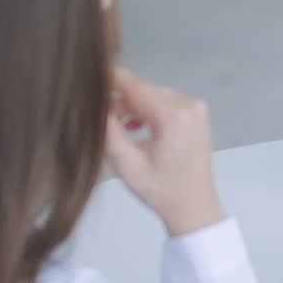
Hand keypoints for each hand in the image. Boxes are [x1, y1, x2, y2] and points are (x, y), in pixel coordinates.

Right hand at [105, 67, 225, 236]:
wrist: (194, 207)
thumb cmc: (161, 191)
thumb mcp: (126, 163)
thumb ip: (107, 130)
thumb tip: (92, 104)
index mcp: (174, 115)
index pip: (134, 85)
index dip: (108, 78)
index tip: (86, 74)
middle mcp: (189, 104)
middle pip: (143, 89)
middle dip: (118, 99)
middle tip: (98, 117)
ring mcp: (195, 107)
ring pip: (151, 94)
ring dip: (132, 106)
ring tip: (115, 127)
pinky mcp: (195, 113)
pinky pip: (164, 102)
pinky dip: (147, 110)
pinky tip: (134, 127)